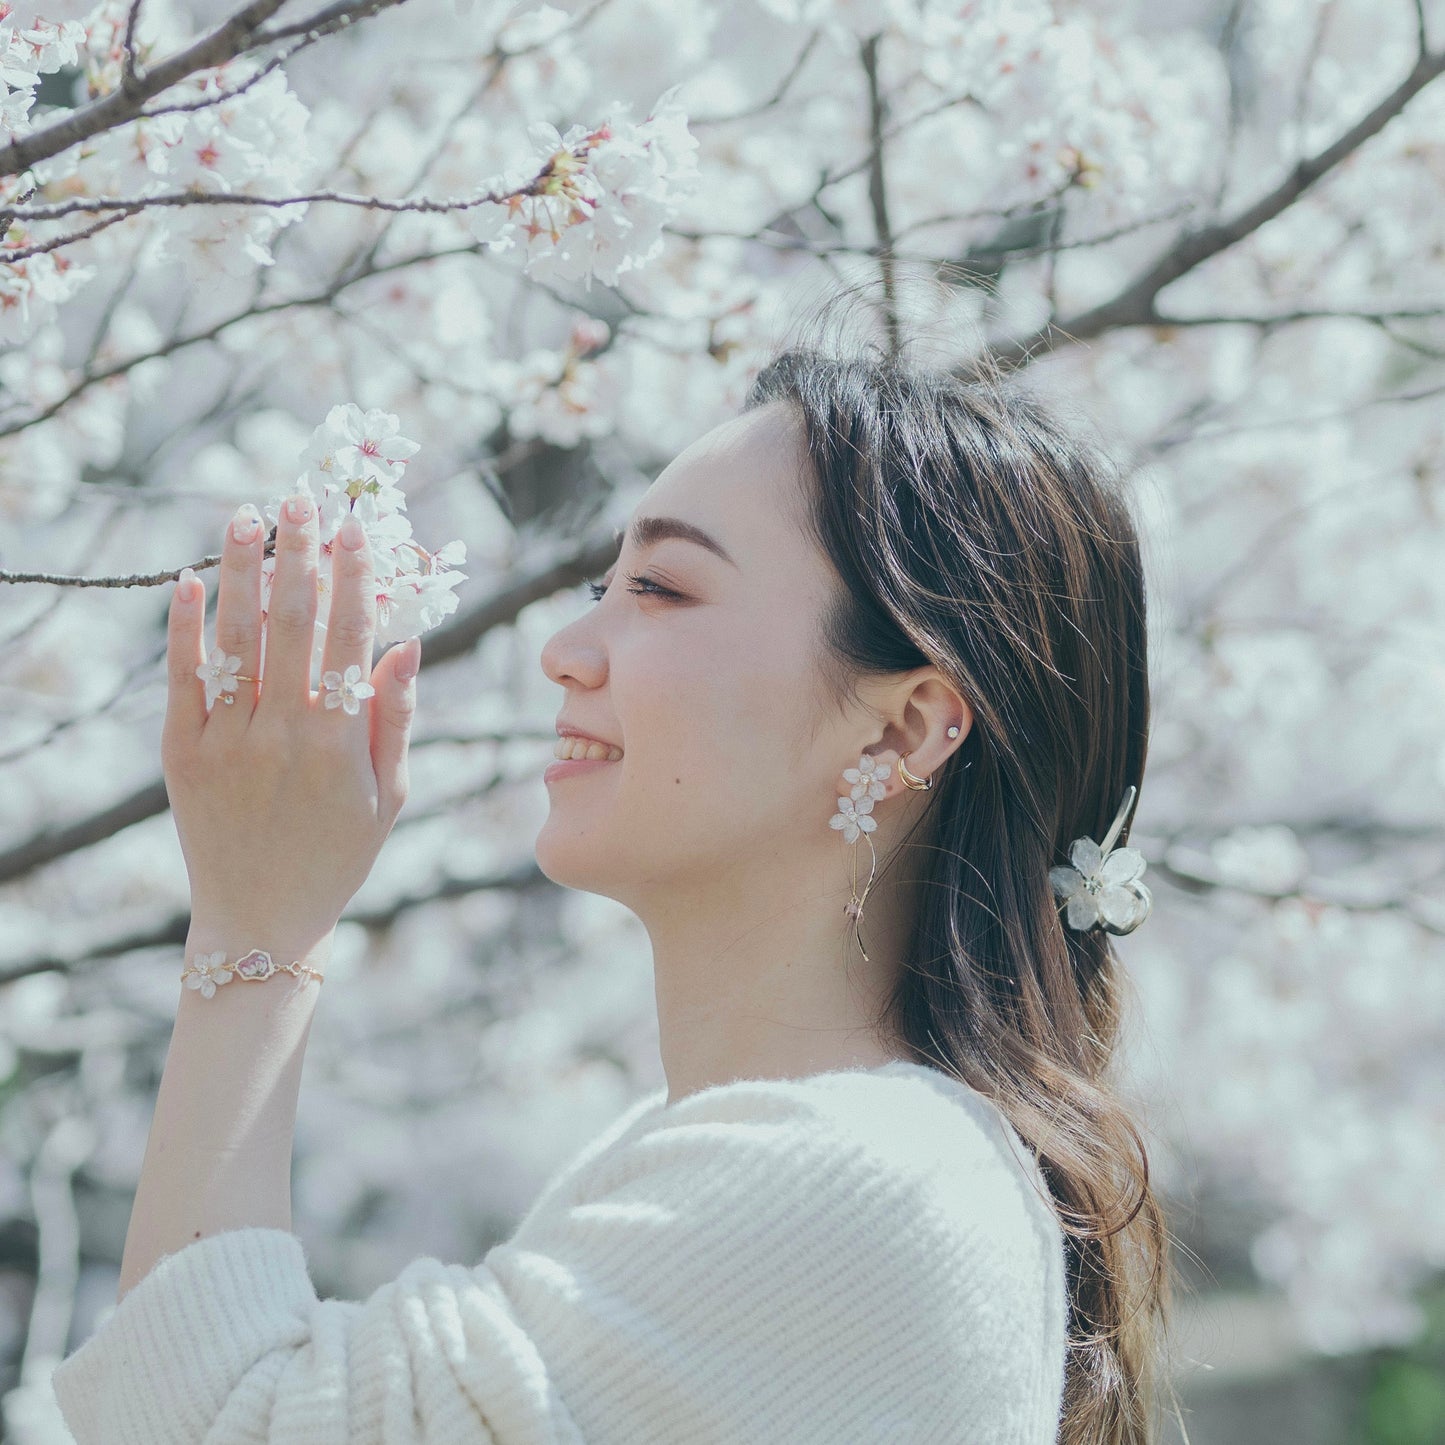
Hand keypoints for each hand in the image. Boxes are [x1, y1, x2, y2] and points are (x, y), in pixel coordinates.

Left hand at [163, 493, 419, 957]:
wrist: (261, 919)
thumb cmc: (339, 856)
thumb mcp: (389, 796)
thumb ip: (396, 718)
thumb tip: (406, 644)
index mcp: (339, 744)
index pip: (348, 640)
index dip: (354, 579)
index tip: (356, 529)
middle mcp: (281, 734)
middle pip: (289, 624)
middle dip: (298, 554)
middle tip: (301, 498)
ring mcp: (225, 742)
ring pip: (233, 640)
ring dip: (239, 572)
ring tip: (245, 516)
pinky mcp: (180, 754)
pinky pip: (181, 679)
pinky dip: (184, 628)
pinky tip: (189, 580)